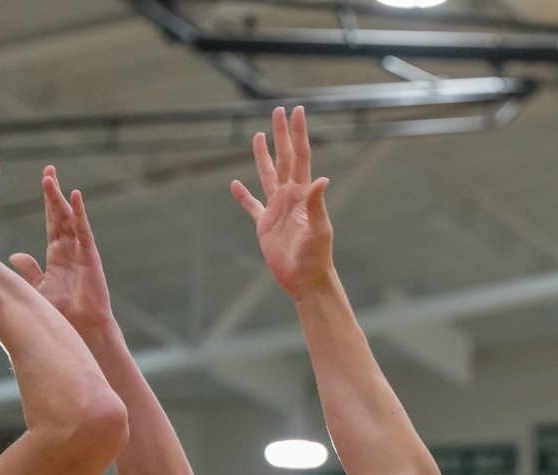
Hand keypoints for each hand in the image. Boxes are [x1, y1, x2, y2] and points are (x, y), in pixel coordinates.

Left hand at [8, 166, 113, 328]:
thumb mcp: (39, 290)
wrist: (80, 330)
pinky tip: (75, 196)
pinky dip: (79, 214)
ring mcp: (81, 252)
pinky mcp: (90, 257)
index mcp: (58, 256)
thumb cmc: (62, 315)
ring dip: (59, 198)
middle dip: (53, 192)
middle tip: (48, 169)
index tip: (44, 183)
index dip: (47, 203)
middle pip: (60, 215)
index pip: (52, 223)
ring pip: (69, 219)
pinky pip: (83, 231)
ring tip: (50, 178)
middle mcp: (70, 250)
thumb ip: (29, 271)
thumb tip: (14, 256)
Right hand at [231, 106, 333, 297]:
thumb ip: (317, 204)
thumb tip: (322, 179)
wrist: (306, 280)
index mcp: (302, 194)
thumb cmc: (316, 257)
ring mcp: (277, 210)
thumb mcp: (318, 230)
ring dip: (262, 156)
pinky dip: (243, 196)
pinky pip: (252, 206)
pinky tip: (235, 185)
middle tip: (278, 110)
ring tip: (257, 136)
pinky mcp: (265, 226)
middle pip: (284, 158)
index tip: (297, 110)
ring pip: (267, 175)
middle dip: (281, 134)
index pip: (300, 156)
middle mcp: (290, 197)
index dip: (298, 133)